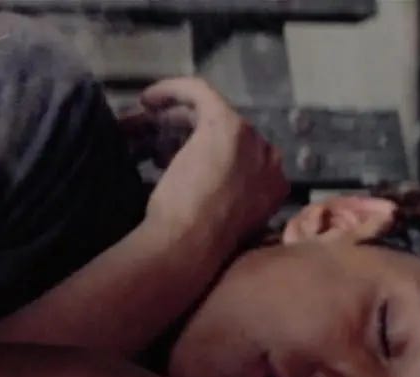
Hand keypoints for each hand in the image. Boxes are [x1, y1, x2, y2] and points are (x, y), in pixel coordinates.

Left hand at [122, 77, 287, 254]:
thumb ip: (223, 200)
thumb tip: (202, 185)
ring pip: (211, 113)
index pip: (239, 157)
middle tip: (157, 143)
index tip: (173, 160)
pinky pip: (200, 91)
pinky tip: (148, 98)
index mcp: (273, 186)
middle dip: (190, 134)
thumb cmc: (195, 244)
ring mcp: (250, 139)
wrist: (191, 244)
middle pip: (227, 134)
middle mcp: (270, 159)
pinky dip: (174, 90)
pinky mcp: (225, 122)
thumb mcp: (218, 223)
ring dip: (176, 117)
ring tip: (146, 126)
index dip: (205, 155)